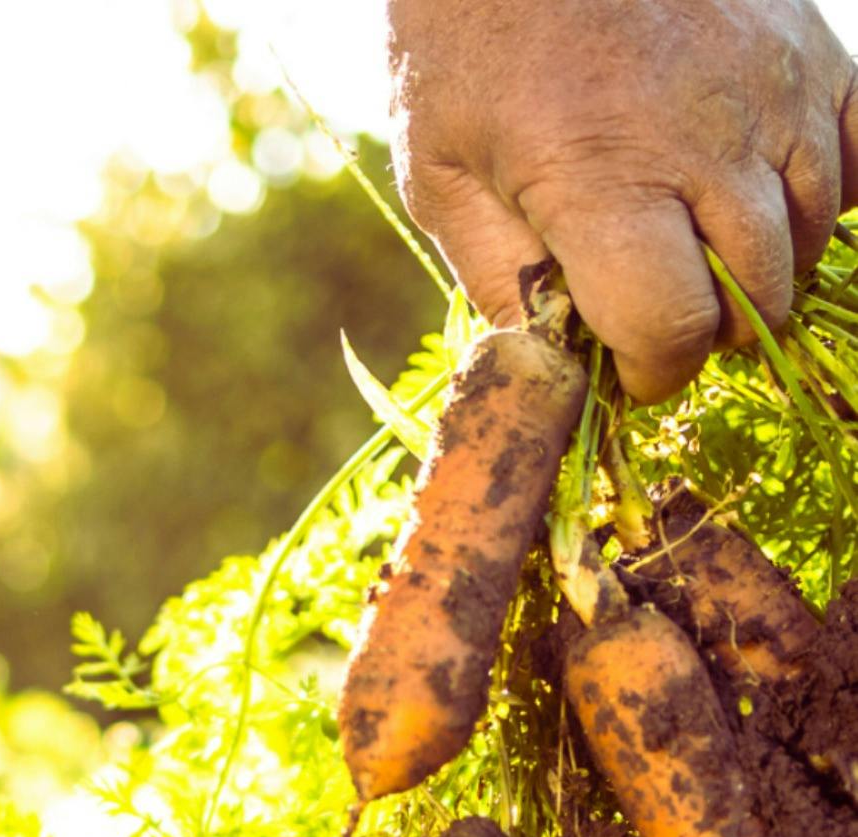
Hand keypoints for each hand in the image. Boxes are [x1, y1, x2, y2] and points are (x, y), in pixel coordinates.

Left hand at [389, 0, 857, 400]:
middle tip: (652, 315)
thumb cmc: (466, 47)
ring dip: (759, 273)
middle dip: (704, 330)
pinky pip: (853, 165)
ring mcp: (776, 88)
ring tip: (690, 255)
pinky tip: (751, 202)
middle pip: (754, 295)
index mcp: (601, 174)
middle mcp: (708, 135)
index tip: (626, 369)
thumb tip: (555, 360)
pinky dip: (816, 204)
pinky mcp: (813, 52)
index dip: (651, 369)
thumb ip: (498, 276)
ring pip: (810, 239)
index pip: (672, 324)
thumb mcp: (440, 173)